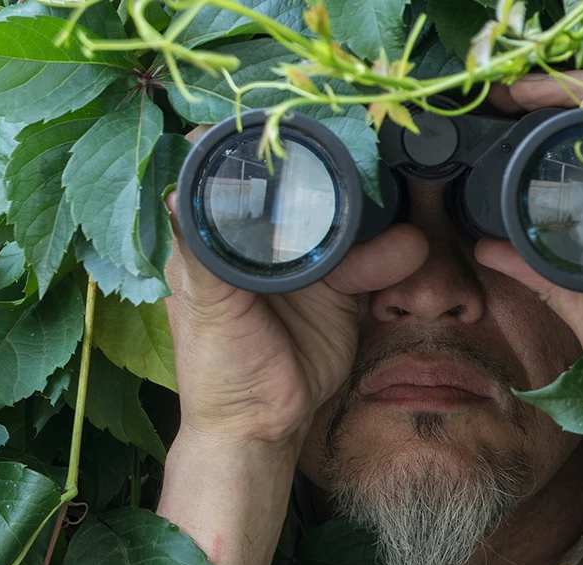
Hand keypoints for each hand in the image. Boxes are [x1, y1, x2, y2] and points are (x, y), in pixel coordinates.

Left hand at [164, 128, 428, 444]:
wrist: (265, 425)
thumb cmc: (218, 370)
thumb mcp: (207, 311)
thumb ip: (200, 256)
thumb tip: (175, 195)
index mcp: (215, 240)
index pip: (224, 175)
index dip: (242, 145)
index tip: (269, 122)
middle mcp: (259, 242)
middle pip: (289, 187)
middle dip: (318, 167)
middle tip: (348, 144)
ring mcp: (302, 262)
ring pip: (335, 220)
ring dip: (365, 213)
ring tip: (392, 202)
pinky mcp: (338, 287)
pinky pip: (366, 261)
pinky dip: (389, 256)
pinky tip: (407, 251)